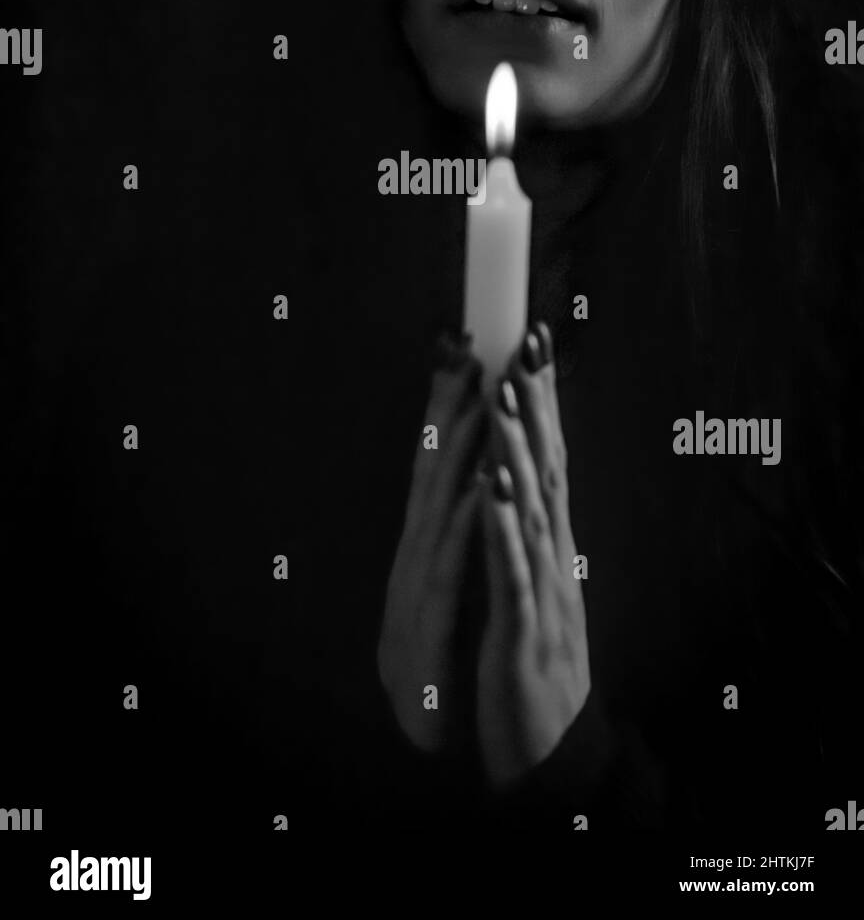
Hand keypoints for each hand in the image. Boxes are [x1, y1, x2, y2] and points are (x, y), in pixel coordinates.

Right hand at [377, 331, 486, 752]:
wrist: (426, 728)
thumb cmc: (443, 651)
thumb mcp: (450, 580)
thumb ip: (457, 527)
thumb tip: (473, 474)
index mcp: (431, 539)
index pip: (442, 459)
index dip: (452, 402)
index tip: (470, 345)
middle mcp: (419, 550)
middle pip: (433, 465)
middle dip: (450, 403)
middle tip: (469, 342)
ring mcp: (420, 583)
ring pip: (438, 503)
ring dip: (458, 447)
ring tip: (480, 393)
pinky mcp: (431, 624)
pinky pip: (450, 566)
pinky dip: (466, 523)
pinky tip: (482, 487)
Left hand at [476, 322, 590, 787]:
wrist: (557, 754)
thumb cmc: (538, 664)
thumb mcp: (533, 585)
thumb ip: (529, 530)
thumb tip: (517, 471)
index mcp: (549, 545)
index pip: (548, 458)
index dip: (542, 400)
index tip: (532, 340)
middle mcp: (553, 558)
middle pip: (547, 469)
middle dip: (536, 405)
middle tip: (524, 343)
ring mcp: (542, 593)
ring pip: (530, 511)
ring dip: (517, 452)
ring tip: (504, 398)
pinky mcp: (522, 634)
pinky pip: (510, 575)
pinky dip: (502, 530)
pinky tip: (492, 491)